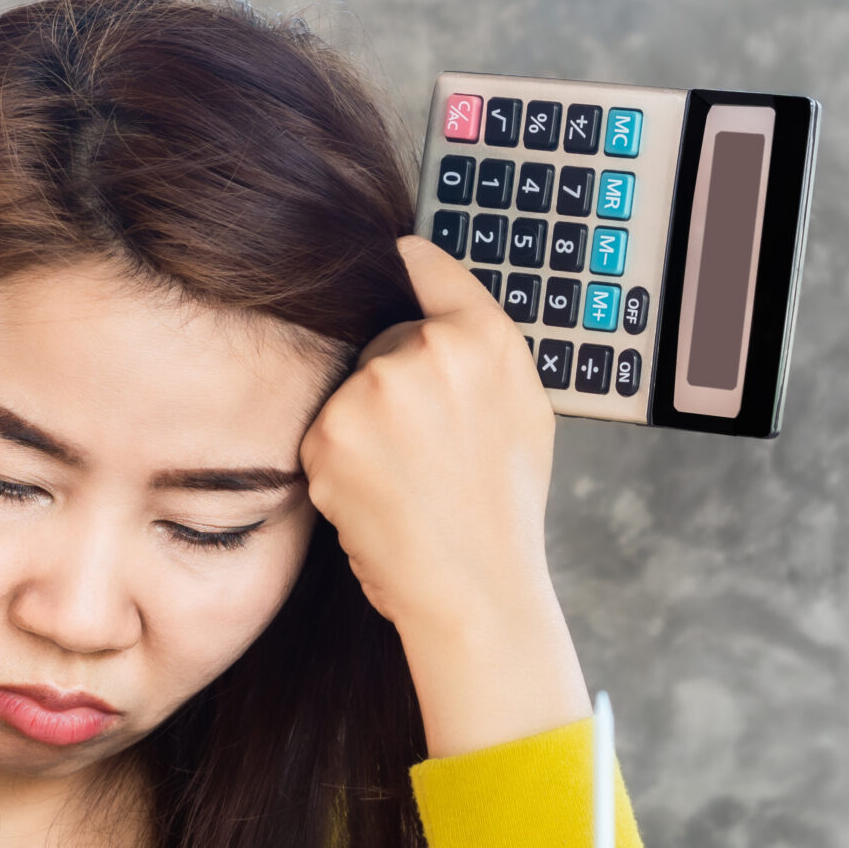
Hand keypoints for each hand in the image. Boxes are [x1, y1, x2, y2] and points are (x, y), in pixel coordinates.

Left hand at [301, 236, 588, 755]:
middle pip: (382, 340)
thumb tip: (432, 294)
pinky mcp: (330, 433)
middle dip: (391, 383)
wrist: (474, 587)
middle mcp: (427, 350)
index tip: (388, 260)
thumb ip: (482, 347)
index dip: (403, 266)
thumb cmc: (502, 506)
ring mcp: (373, 390)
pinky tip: (379, 496)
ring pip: (350, 390)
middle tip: (427, 448)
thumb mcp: (524, 409)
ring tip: (408, 479)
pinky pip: (324, 432)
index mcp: (484, 337)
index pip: (423, 265)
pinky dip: (340, 464)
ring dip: (364, 427)